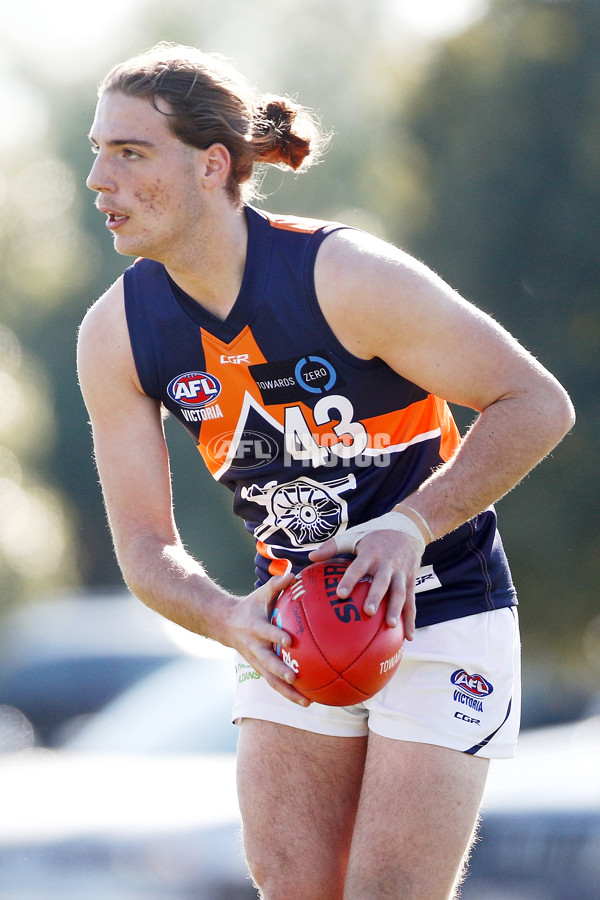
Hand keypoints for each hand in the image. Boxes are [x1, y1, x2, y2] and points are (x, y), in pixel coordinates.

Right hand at [225, 573, 310, 705]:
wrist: (224, 624)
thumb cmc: (250, 607)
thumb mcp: (261, 594)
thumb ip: (277, 584)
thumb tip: (295, 574)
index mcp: (256, 628)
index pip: (267, 633)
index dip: (276, 637)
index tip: (290, 642)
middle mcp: (255, 647)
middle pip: (268, 663)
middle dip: (280, 671)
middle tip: (295, 678)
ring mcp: (256, 661)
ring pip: (271, 680)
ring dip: (288, 693)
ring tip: (307, 702)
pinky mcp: (259, 670)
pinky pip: (274, 684)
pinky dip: (288, 694)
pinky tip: (307, 701)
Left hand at [309, 530, 421, 639]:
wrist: (408, 530)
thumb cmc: (374, 538)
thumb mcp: (354, 537)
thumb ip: (332, 547)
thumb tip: (310, 556)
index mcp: (371, 553)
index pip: (358, 567)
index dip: (350, 580)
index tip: (341, 594)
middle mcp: (387, 564)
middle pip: (382, 582)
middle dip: (376, 596)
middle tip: (368, 612)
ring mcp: (401, 573)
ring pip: (400, 593)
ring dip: (396, 609)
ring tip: (391, 626)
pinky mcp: (411, 581)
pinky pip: (411, 602)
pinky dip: (411, 619)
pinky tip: (408, 637)